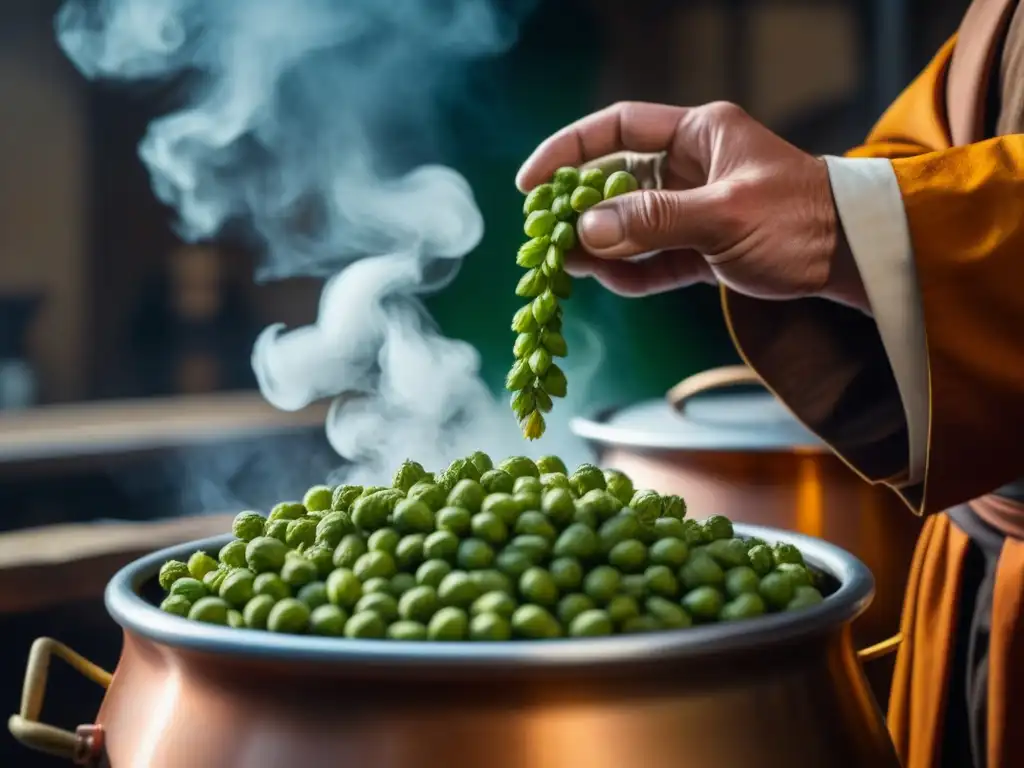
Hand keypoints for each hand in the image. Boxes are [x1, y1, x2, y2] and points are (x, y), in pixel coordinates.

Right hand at [516, 101, 866, 308]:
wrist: (858, 259)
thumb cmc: (801, 220)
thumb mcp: (724, 215)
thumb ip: (653, 221)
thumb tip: (585, 231)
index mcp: (697, 134)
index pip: (615, 129)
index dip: (567, 151)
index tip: (531, 183)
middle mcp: (690, 166)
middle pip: (615, 182)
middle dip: (577, 210)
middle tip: (543, 238)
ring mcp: (695, 209)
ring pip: (630, 224)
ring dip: (598, 246)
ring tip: (562, 266)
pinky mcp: (704, 248)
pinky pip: (654, 258)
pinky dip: (630, 272)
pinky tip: (604, 281)